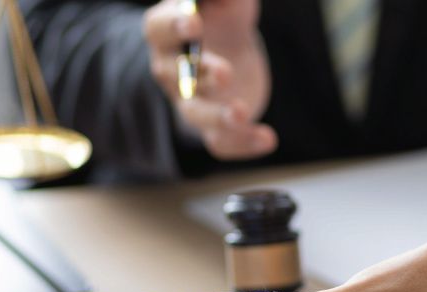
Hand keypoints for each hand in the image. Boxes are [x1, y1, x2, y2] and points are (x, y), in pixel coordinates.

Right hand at [143, 0, 275, 158]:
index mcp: (168, 33)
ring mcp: (192, 100)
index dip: (173, 26)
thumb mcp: (227, 3)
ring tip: (240, 112)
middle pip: (173, 75)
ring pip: (195, 114)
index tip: (193, 23)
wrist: (233, 53)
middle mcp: (172, 70)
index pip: (158, 29)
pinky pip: (222, 141)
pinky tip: (268, 139)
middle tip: (224, 72)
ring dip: (216, 116)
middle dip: (199, 74)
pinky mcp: (215, 125)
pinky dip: (243, 143)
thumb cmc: (222, 19)